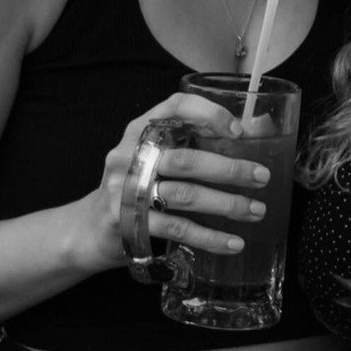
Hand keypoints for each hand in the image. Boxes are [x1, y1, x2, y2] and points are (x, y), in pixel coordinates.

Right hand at [72, 93, 270, 273]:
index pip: (175, 108)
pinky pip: (176, 230)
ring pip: (185, 196)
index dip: (209, 114)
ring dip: (226, 205)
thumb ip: (186, 142)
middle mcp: (130, 156)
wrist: (88, 228)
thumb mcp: (152, 155)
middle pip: (187, 159)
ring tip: (256, 211)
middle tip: (261, 177)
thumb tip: (246, 138)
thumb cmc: (135, 184)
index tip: (239, 131)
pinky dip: (209, 237)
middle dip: (230, 169)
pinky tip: (233, 243)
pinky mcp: (126, 223)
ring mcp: (125, 190)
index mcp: (139, 130)